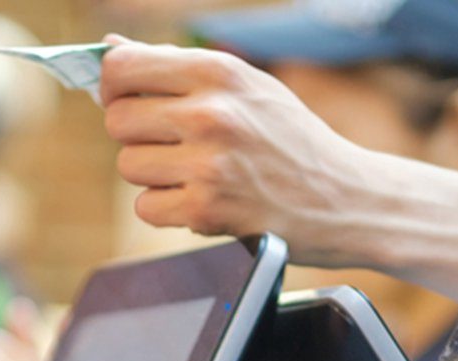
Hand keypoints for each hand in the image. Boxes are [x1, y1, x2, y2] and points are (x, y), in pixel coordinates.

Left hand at [102, 37, 375, 265]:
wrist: (348, 200)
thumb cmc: (296, 143)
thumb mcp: (249, 88)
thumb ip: (180, 69)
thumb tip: (109, 53)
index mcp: (217, 73)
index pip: (121, 69)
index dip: (114, 89)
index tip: (129, 102)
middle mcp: (211, 113)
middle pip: (118, 120)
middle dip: (138, 137)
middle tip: (175, 149)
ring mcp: (209, 164)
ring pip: (129, 166)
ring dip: (154, 178)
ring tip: (196, 177)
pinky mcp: (209, 211)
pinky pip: (148, 208)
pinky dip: (167, 211)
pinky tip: (201, 204)